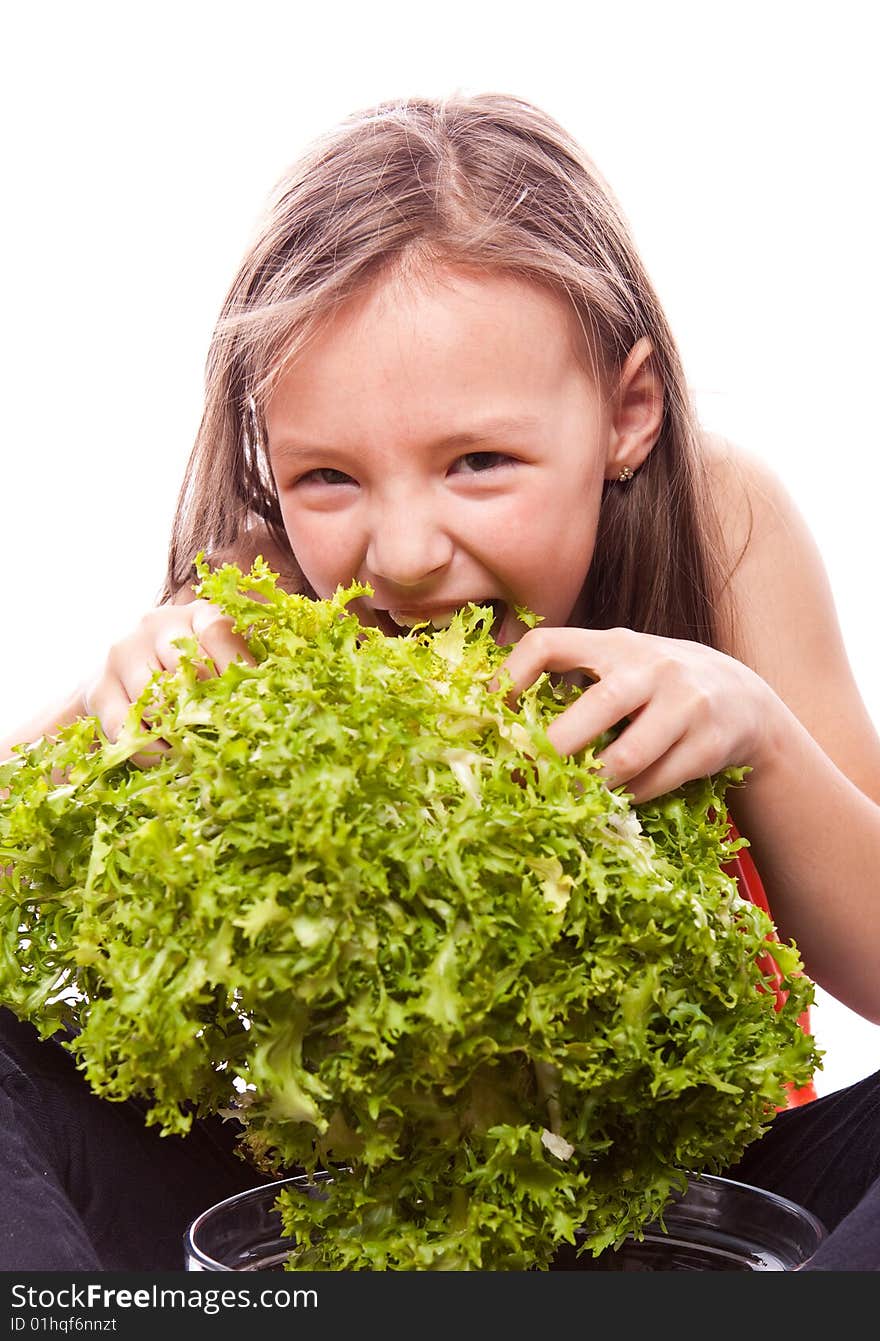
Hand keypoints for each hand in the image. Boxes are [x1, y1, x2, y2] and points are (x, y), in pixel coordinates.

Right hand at [81, 600, 252, 756]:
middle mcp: (155, 625)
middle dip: (209, 711)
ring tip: (201, 753)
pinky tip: (169, 758)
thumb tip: (269, 708)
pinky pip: (125, 727)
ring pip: (155, 701)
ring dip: (179, 734)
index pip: (218, 634)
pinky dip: (150, 750)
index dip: (236, 669)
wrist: (130, 670)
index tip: (252, 703)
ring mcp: (122, 653)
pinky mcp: (99, 688)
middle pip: (186, 671)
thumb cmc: (195, 668)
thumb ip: (246, 674)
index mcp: (197, 614)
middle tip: (228, 738)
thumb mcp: (225, 660)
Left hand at [500, 626, 775, 801]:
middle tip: (522, 777)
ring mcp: (686, 703)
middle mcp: (651, 667)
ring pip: (627, 756)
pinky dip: (627, 797)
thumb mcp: (618, 665)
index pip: (548, 644)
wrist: (742, 700)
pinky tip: (615, 799)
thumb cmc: (655, 686)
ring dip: (591, 784)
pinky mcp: (709, 743)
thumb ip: (571, 680)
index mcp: (612, 643)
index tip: (487, 713)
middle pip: (596, 707)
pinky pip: (654, 782)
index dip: (510, 677)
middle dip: (553, 748)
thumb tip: (496, 720)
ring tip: (567, 797)